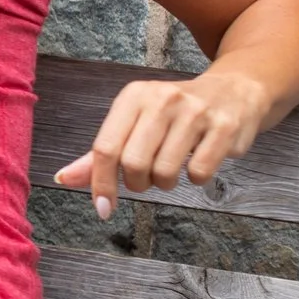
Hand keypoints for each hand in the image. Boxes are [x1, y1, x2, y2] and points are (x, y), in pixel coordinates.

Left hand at [53, 68, 270, 220]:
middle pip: (132, 163)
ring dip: (165, 183)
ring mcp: (195, 112)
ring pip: (165, 172)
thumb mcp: (135, 122)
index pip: (105, 148)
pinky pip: (199, 173)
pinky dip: (197, 179)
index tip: (103, 208)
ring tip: (171, 167)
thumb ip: (100, 153)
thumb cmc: (175, 113)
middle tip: (146, 179)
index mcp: (133, 97)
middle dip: (137, 184)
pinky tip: (200, 160)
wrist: (235, 91)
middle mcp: (162, 99)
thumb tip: (63, 179)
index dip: (101, 183)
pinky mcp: (224, 128)